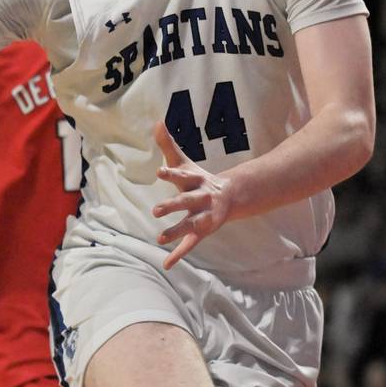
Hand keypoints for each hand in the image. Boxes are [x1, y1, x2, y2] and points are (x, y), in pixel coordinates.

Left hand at [149, 121, 235, 268]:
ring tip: (160, 238)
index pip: (182, 175)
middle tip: (156, 210)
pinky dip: (178, 254)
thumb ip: (168, 145)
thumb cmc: (198, 179)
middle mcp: (201, 198)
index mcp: (195, 180)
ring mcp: (204, 216)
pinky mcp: (203, 230)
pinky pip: (190, 244)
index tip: (160, 171)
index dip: (171, 174)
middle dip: (173, 205)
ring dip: (176, 231)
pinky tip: (166, 264)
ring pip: (190, 224)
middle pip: (186, 201)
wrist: (229, 197)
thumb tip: (157, 122)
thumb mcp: (184, 163)